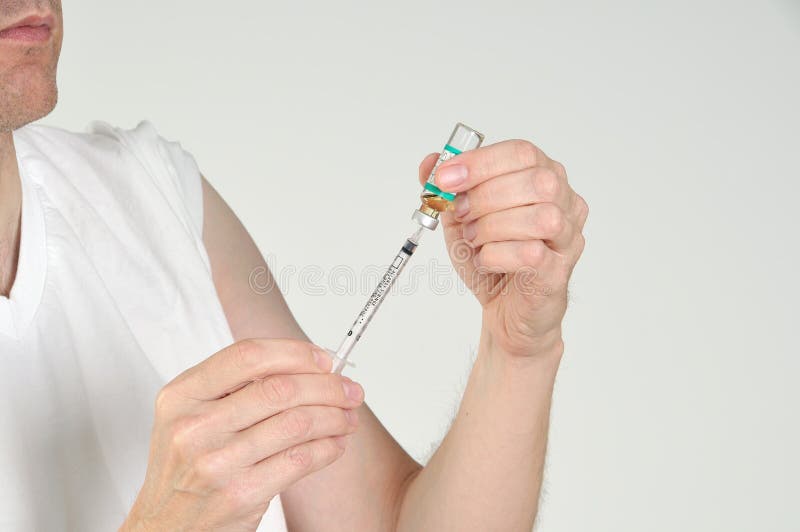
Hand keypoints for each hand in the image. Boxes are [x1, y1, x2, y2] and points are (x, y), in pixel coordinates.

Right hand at [121, 339, 363, 530]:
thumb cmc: (185, 467)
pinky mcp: (240, 494)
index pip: (248, 356)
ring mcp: (217, 462)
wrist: (164, 527)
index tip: (324, 359)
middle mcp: (195, 426)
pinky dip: (327, 448)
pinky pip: (300, 460)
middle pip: (280, 388)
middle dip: (328, 386)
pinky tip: (334, 443)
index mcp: (182, 396)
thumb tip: (307, 366)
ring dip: (335, 417)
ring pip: (297, 423)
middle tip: (350, 389)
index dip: (295, 353)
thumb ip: (235, 386)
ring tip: (347, 417)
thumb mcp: (189, 416)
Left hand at [418, 140, 587, 357]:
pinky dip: (496, 255)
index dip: (481, 162)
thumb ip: (448, 189)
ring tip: (474, 239)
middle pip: (537, 181)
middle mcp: (566, 204)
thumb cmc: (492, 259)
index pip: (523, 153)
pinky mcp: (559, 272)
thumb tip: (429, 163)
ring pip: (541, 217)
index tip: (445, 178)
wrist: (505, 310)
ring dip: (493, 226)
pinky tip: (484, 260)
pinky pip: (532, 254)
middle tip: (460, 213)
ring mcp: (567, 239)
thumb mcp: (461, 218)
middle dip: (486, 195)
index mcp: (544, 178)